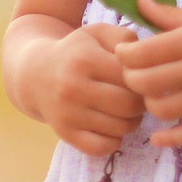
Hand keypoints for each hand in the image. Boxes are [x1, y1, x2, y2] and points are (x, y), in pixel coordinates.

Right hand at [20, 23, 145, 155]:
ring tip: (125, 109)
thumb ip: (126, 38)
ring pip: (120, 128)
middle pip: (130, 106)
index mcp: (85, 60)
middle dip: (142, 103)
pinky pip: (101, 147)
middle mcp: (73, 88)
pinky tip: (112, 126)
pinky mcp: (64, 133)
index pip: (133, 78)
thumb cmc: (78, 51)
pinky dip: (114, 141)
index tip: (143, 78)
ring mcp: (66, 113)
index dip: (146, 80)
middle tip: (138, 97)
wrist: (35, 73)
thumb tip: (146, 58)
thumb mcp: (98, 33)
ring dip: (131, 122)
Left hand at [118, 0, 181, 147]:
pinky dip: (170, 139)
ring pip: (163, 110)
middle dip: (130, 79)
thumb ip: (169, 15)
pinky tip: (157, 137)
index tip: (125, 53)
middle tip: (135, 73)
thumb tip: (138, 4)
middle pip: (146, 83)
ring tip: (153, 94)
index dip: (124, 55)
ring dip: (149, 103)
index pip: (142, 53)